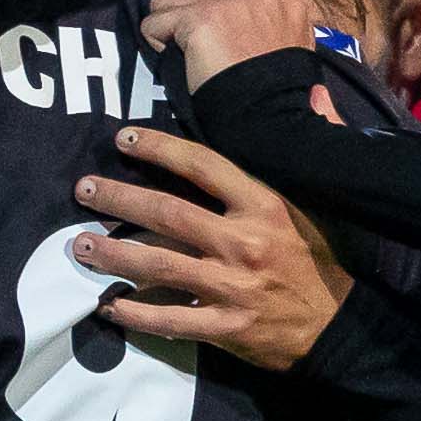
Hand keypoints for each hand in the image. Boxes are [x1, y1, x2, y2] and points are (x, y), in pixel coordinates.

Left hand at [70, 134, 355, 369]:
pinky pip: (169, 319)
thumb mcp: (326, 200)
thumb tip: (318, 93)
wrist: (343, 327)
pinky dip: (134, 314)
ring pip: (158, 265)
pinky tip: (106, 307)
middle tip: (82, 190)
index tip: (122, 139)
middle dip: (117, 199)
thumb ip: (321, 143)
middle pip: (167, 212)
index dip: (158, 148)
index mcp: (265, 204)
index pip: (202, 166)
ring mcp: (231, 286)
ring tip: (78, 246)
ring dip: (112, 254)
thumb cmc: (325, 261)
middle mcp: (243, 241)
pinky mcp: (225, 327)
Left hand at [140, 0, 327, 90]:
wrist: (271, 112)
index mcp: (285, 1)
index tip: (211, 34)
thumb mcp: (289, 51)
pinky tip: (174, 62)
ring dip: (169, 28)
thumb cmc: (276, 94)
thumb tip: (233, 25)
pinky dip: (155, 42)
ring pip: (169, 1)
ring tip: (182, 55)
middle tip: (193, 50)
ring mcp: (228, 2)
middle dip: (188, 17)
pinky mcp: (200, 19)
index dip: (211, 8)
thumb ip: (267, 27)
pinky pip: (154, 22)